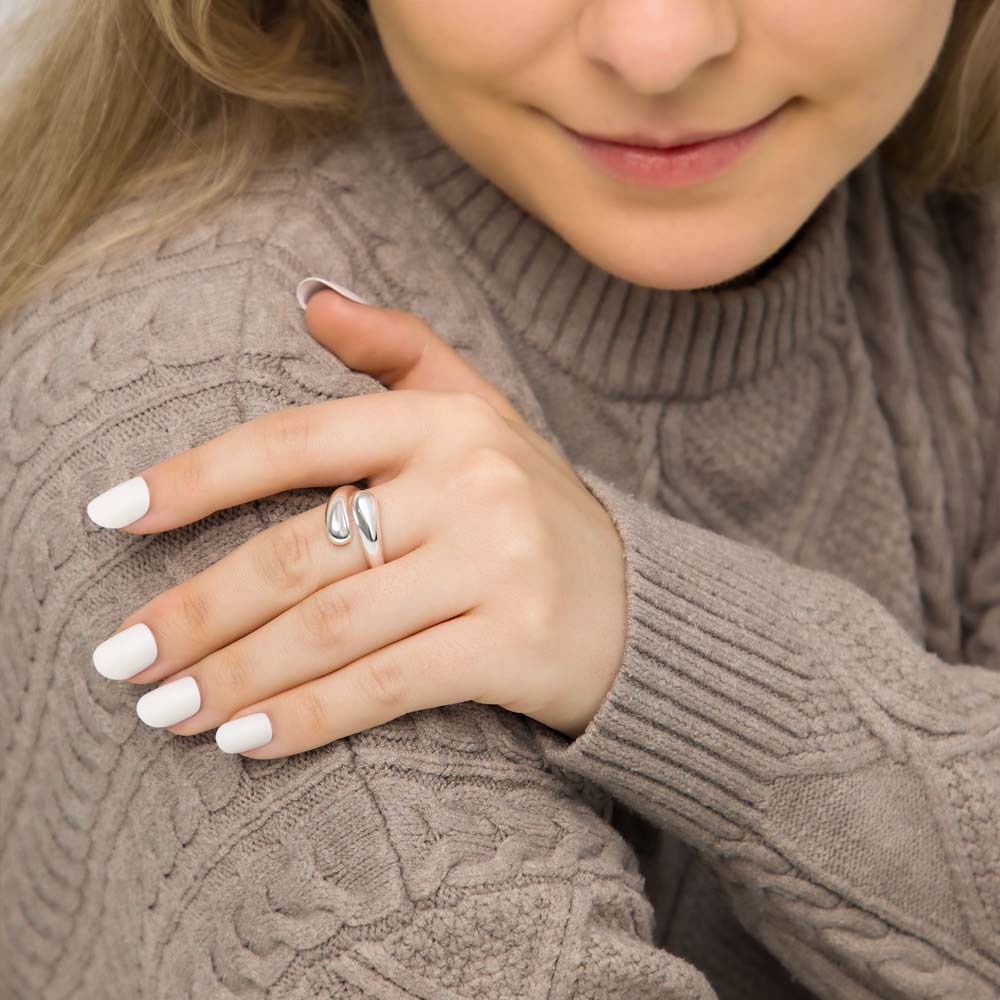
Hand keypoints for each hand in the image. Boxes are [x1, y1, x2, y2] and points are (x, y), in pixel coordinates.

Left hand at [87, 280, 627, 756]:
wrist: (645, 606)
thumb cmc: (538, 511)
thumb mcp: (483, 414)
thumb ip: (402, 349)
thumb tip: (310, 298)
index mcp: (446, 423)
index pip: (296, 442)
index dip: (196, 478)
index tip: (112, 516)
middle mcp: (472, 484)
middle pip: (301, 551)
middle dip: (198, 609)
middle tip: (119, 655)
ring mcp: (497, 564)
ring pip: (331, 626)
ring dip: (233, 676)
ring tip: (162, 709)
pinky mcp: (515, 644)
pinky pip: (385, 686)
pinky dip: (305, 719)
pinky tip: (243, 743)